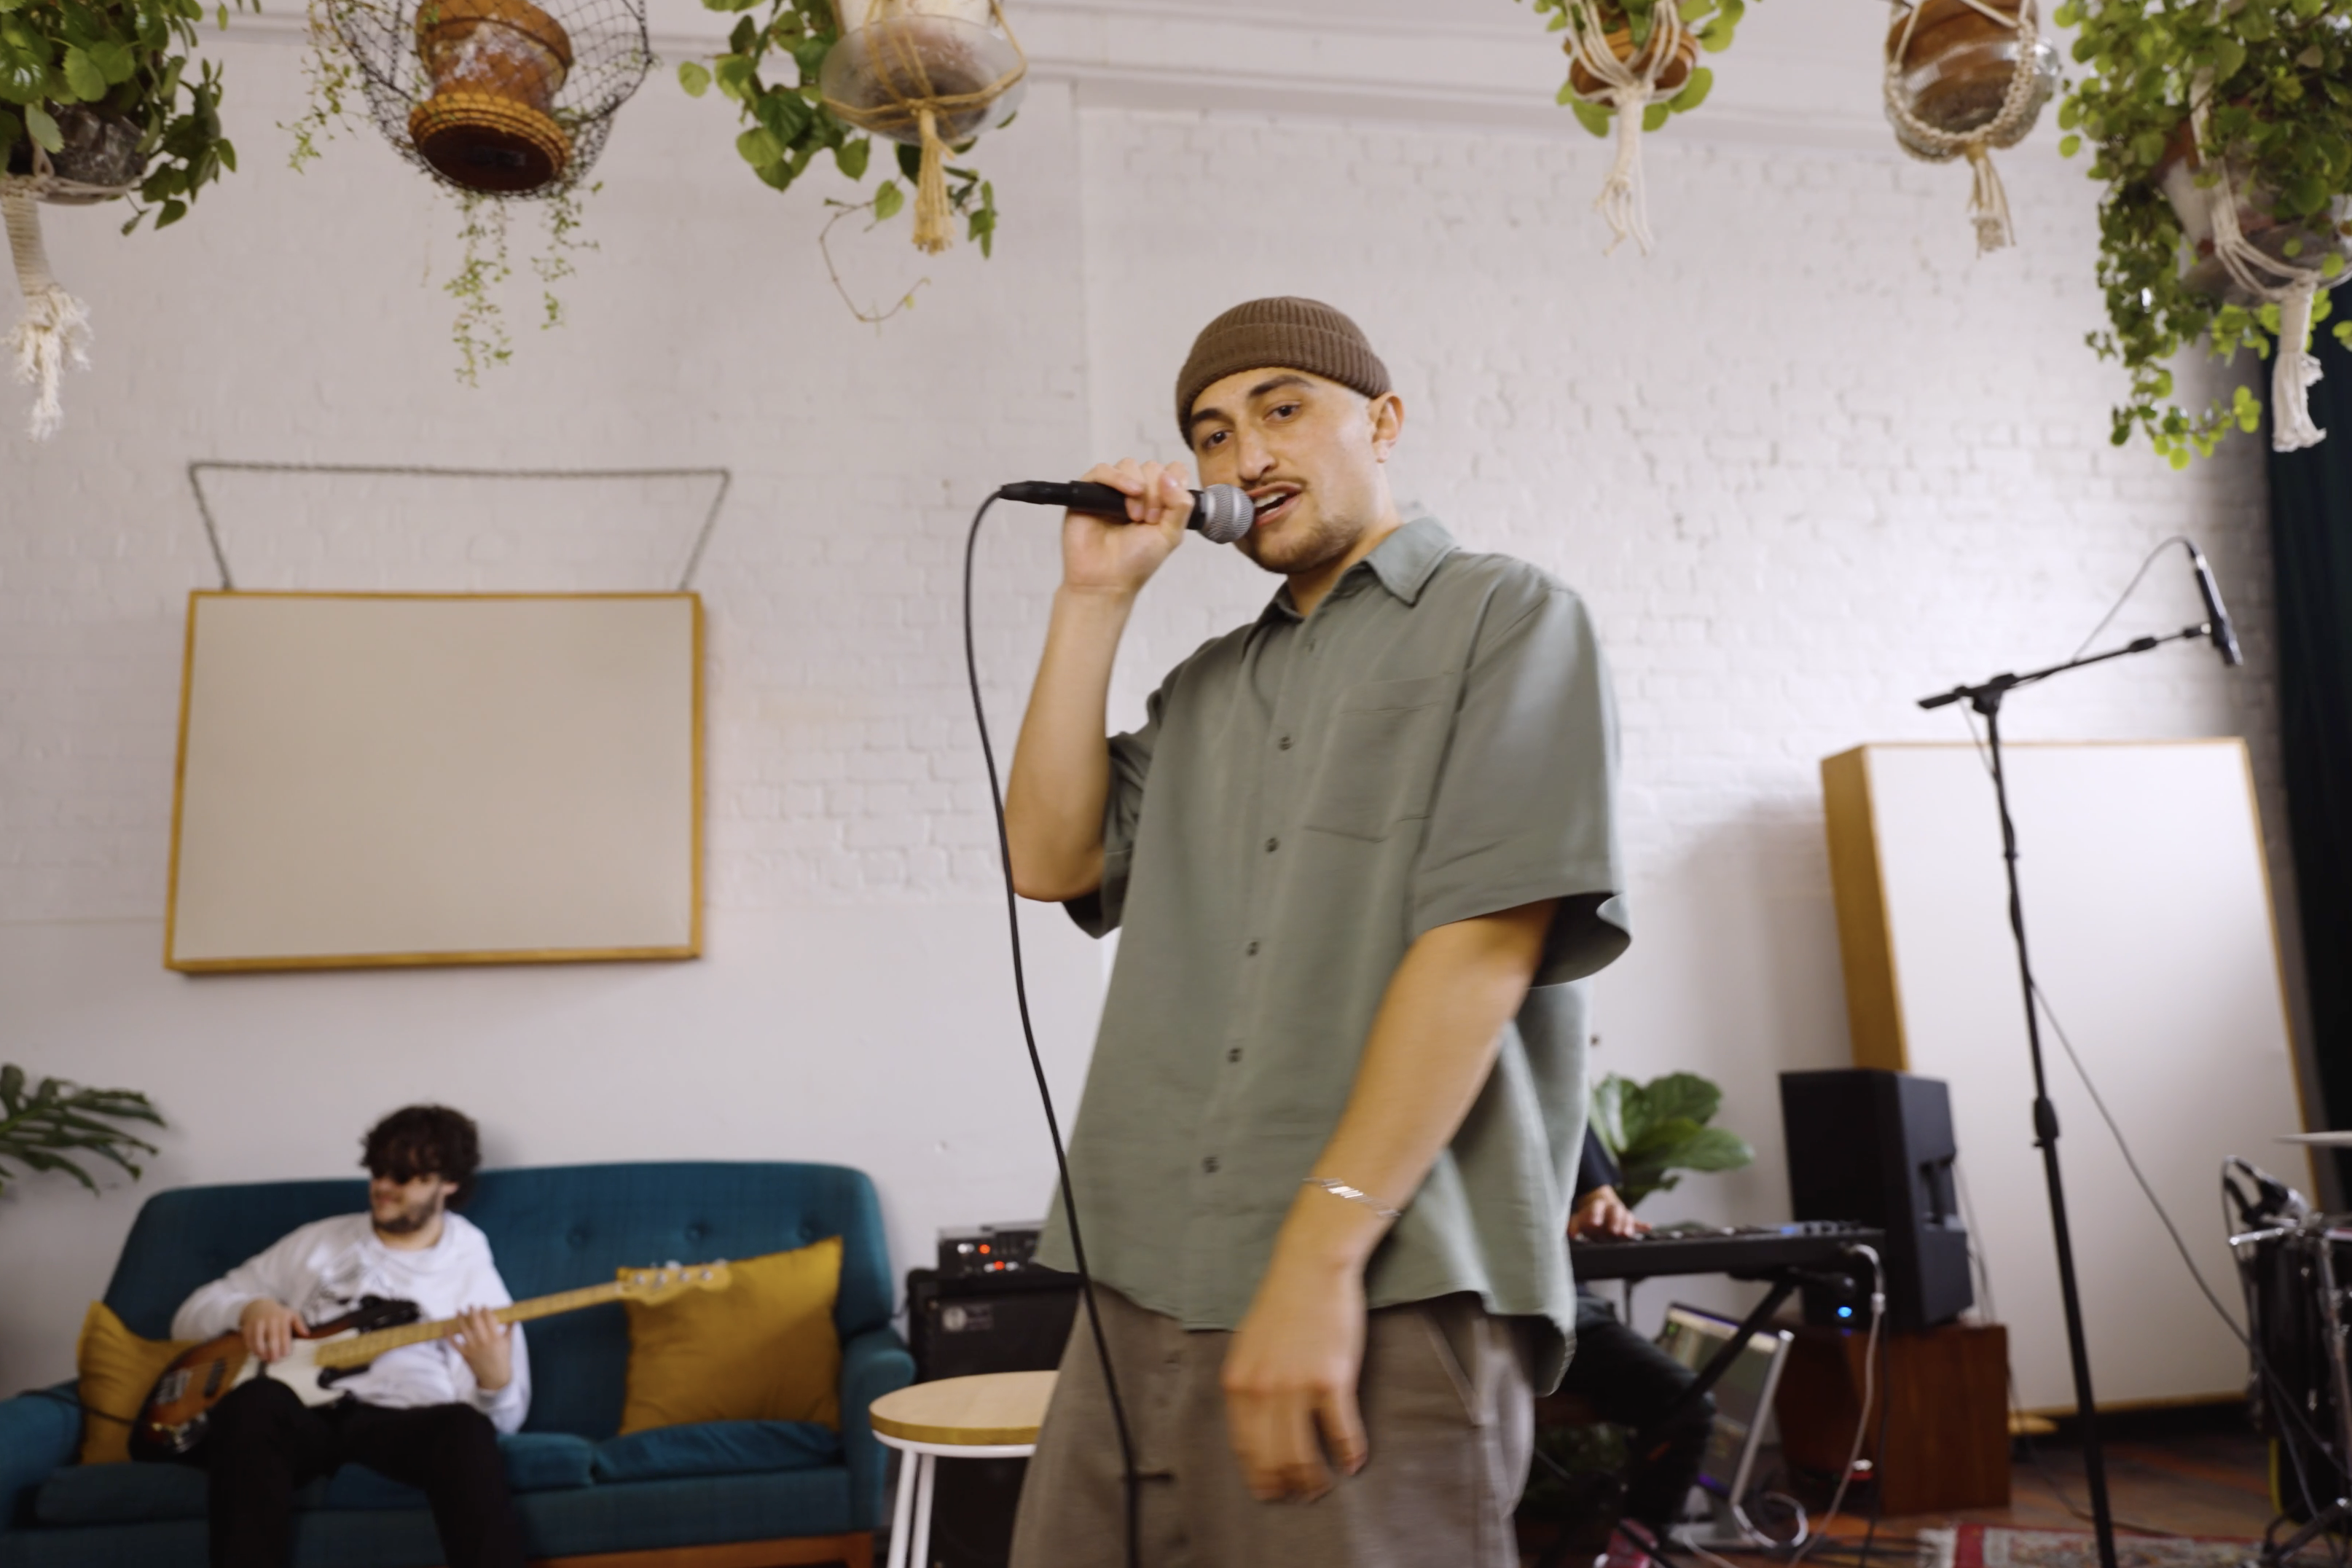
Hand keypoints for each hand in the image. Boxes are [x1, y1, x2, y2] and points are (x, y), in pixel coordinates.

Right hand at [239, 1299, 300, 1362]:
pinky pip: (249, 1341)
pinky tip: (257, 1354)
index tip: (285, 1355)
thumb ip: (299, 1324)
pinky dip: (252, 1349)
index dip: (285, 1347)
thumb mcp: (291, 1314)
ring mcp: (257, 1324)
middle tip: (275, 1361)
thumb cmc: (278, 1313)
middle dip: (273, 1353)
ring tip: (265, 1359)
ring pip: (258, 1341)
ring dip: (261, 1353)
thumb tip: (306, 1334)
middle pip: (271, 1340)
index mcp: (282, 1318)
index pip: (284, 1335)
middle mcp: (269, 1321)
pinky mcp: (247, 1327)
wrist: (258, 1306)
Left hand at [450, 1306, 512, 1390]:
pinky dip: (449, 1335)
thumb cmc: (503, 1358)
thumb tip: (513, 1317)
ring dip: (460, 1318)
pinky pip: (454, 1343)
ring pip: (464, 1329)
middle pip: (475, 1321)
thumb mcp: (508, 1342)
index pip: (489, 1318)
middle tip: (471, 1306)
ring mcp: (472, 1348)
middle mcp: (483, 1341)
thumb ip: (510, 1328)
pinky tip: (446, 1326)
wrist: (495, 1376)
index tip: (484, 1306)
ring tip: (458, 1311)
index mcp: (495, 1337)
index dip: (485, 1310)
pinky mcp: (464, 1354)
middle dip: (472, 1311)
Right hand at [1059, 459, 1192, 596]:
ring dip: (1139, 487)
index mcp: (1158, 501)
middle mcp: (1136, 493)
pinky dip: (1118, 478)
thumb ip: (1180, 506)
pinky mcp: (1089, 492)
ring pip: (1129, 465)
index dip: (1175, 482)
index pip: (1172, 472)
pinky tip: (1129, 494)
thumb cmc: (1137, 562)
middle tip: (1150, 520)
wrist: (1105, 581)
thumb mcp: (1170, 535)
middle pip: (1152, 468)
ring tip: (1136, 517)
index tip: (1170, 506)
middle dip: (1156, 492)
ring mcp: (1112, 491)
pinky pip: (1103, 470)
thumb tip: (1170, 476)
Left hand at [1220, 1259, 1367, 1502]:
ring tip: (1324, 1487)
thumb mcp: (1248, 1346)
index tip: (1269, 1492)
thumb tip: (1255, 1425)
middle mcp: (1262, 1391)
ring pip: (1305, 1455)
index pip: (1244, 1447)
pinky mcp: (1331, 1381)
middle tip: (1300, 1497)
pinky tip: (1354, 1463)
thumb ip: (1248, 1384)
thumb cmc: (1282, 1304)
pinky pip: (1341, 1431)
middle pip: (1273, 1458)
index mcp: (1237, 1383)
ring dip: (1315, 1480)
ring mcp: (1297, 1388)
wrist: (1310, 1268)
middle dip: (1287, 1486)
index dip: (1258, 1476)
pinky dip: (1349, 1453)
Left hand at [1569, 1184, 1646, 1240]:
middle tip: (1613, 1231)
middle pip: (1615, 1211)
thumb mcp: (1578, 1219)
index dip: (1596, 1214)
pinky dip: (1642, 1226)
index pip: (1597, 1207)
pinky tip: (1648, 1227)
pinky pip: (1637, 1223)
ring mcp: (1622, 1214)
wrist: (1600, 1208)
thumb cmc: (1588, 1217)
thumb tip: (1570, 1235)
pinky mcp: (1630, 1222)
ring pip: (1627, 1216)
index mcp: (1598, 1205)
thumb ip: (1574, 1226)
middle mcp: (1611, 1208)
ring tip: (1627, 1234)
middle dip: (1615, 1221)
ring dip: (1627, 1225)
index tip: (1594, 1223)